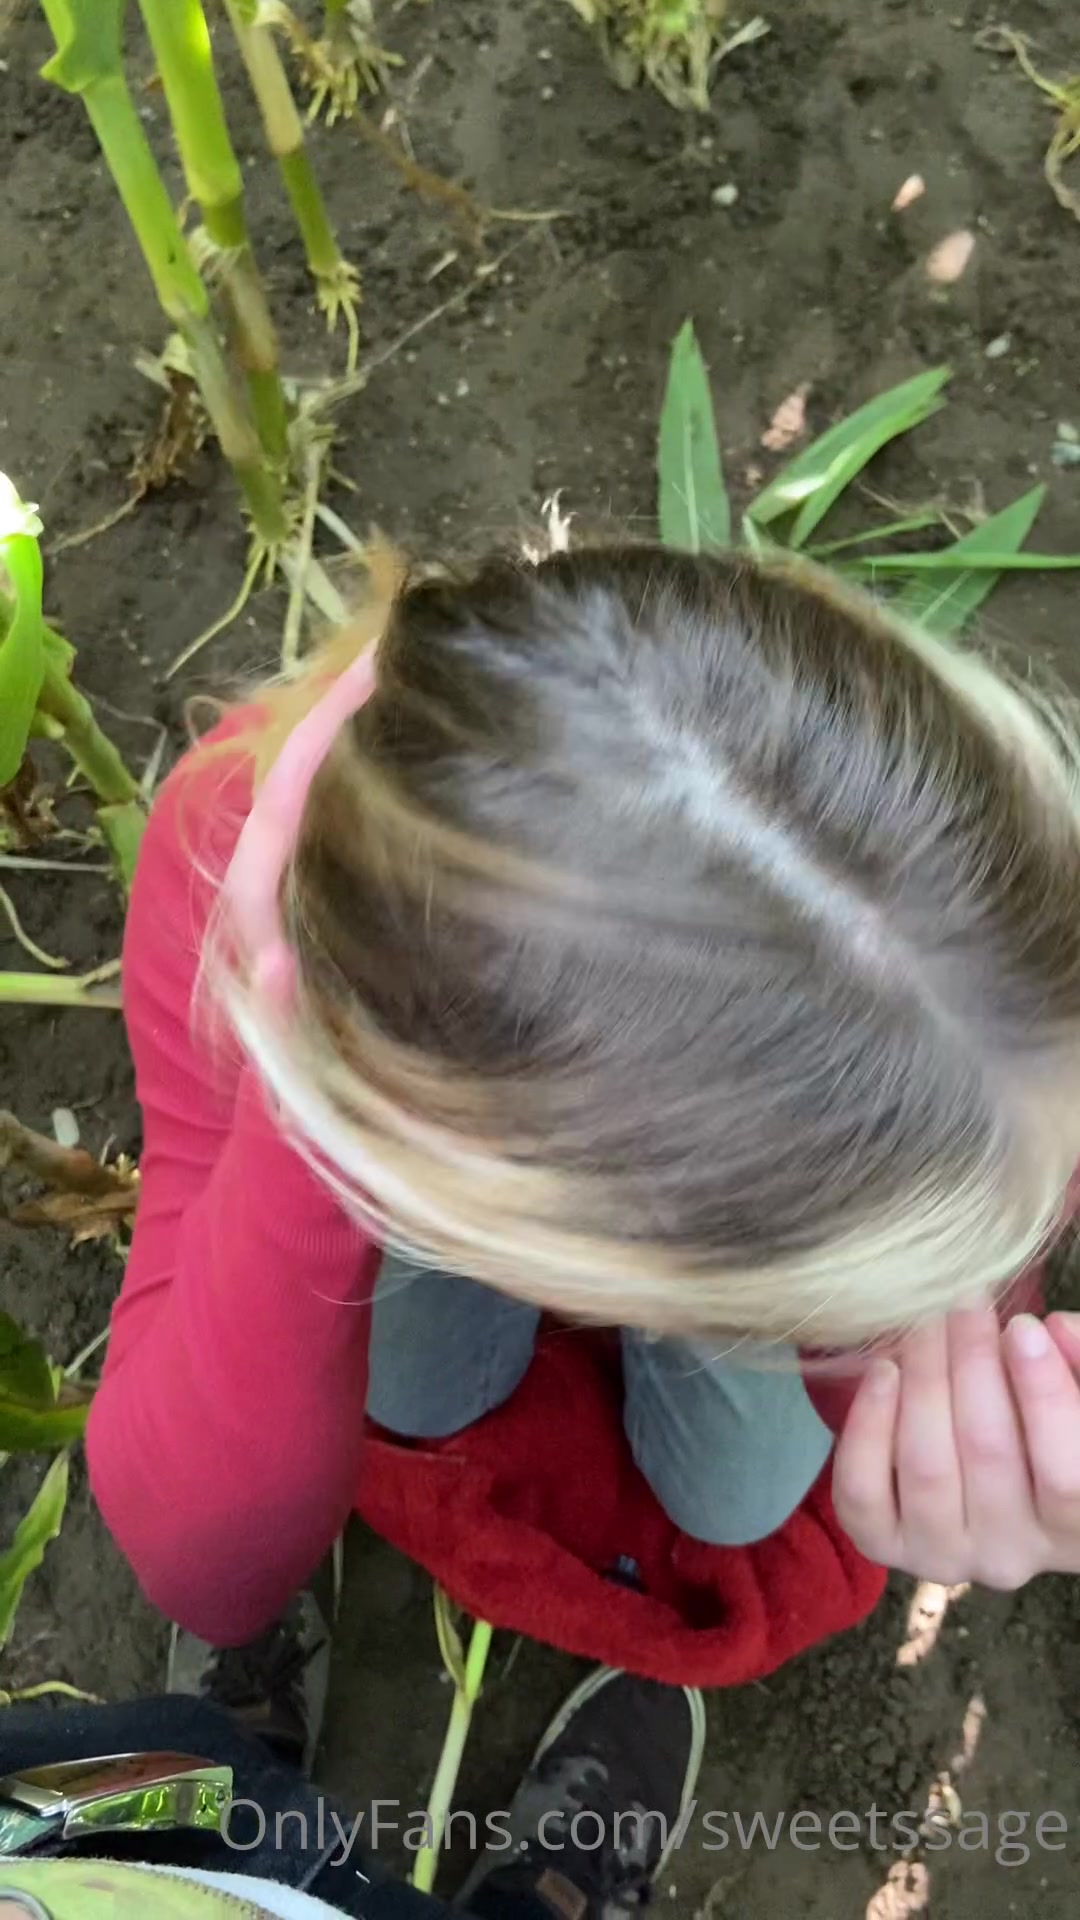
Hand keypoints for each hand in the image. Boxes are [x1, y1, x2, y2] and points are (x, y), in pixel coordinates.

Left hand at [833, 1308, 1079, 1587]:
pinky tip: (883, 1370)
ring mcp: (943, 1556)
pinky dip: (867, 1425)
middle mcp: (1011, 1555)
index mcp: (1075, 1529)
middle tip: (967, 1303)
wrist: (986, 1477)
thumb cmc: (1044, 1427)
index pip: (1067, 1477)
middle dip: (973, 1362)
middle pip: (988, 1453)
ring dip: (924, 1380)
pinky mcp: (885, 1544)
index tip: (1023, 1325)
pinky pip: (862, 1491)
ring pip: (925, 1467)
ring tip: (928, 1323)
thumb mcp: (1077, 1392)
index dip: (1044, 1396)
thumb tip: (1057, 1329)